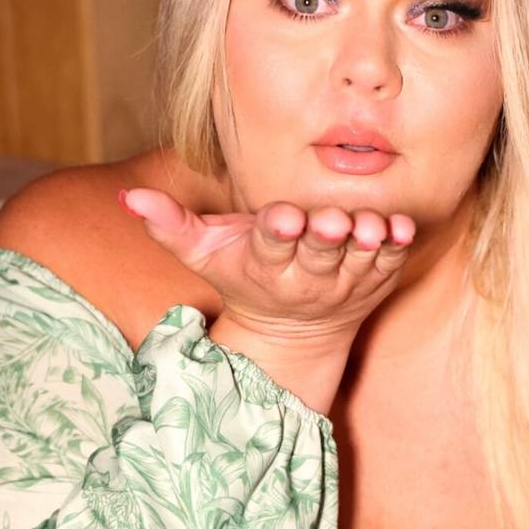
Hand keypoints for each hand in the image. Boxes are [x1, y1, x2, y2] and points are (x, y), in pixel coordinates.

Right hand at [119, 187, 415, 344]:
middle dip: (325, 237)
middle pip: (319, 255)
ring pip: (359, 260)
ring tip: (370, 225)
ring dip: (366, 241)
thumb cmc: (245, 277)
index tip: (283, 218)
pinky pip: (390, 263)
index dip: (278, 232)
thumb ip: (170, 225)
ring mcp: (345, 282)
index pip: (271, 247)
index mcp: (267, 264)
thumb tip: (128, 197)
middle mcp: (308, 277)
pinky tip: (400, 228)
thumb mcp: (205, 255)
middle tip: (332, 220)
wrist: (295, 331)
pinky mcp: (375, 279)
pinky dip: (397, 246)